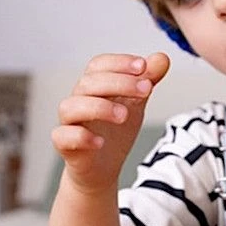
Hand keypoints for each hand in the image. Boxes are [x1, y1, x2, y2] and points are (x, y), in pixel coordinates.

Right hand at [52, 52, 169, 193]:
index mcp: (95, 86)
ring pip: (70, 106)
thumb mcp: (136, 104)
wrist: (104, 167)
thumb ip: (147, 81)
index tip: (143, 66)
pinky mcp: (65, 145)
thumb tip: (162, 58)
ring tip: (124, 115)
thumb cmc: (115, 131)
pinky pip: (63, 136)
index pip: (99, 65)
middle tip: (145, 90)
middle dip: (119, 83)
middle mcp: (79, 100)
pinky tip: (100, 142)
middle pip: (88, 82)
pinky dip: (81, 137)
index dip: (119, 62)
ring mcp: (69, 122)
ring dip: (99, 107)